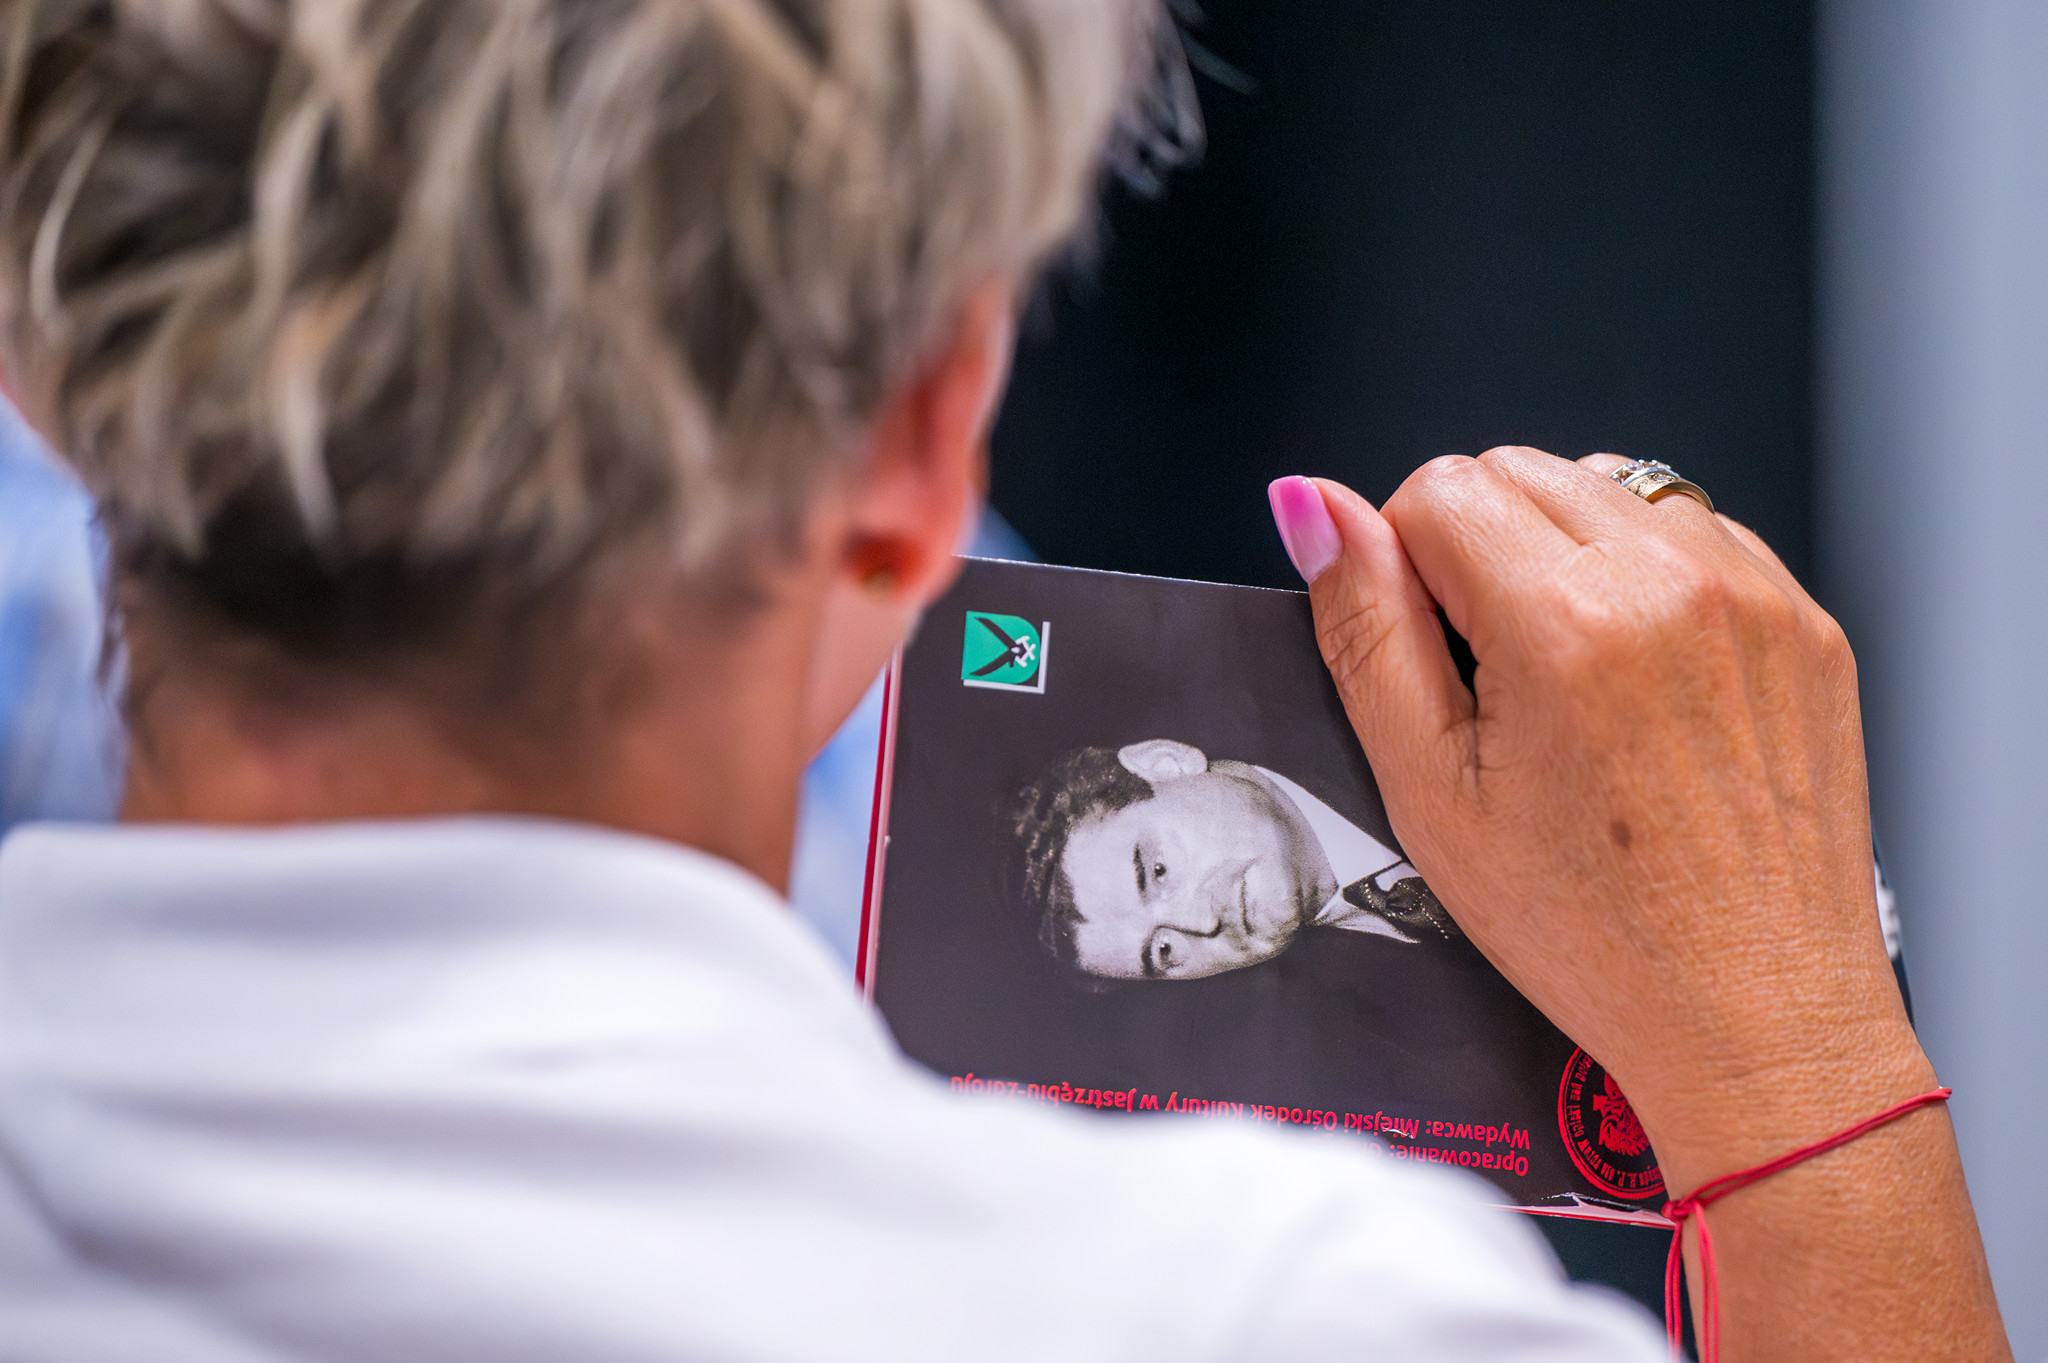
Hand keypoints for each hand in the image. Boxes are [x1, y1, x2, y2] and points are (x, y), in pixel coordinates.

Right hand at [1271, 450, 2007, 1360]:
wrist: (1755, 1015)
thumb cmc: (1591, 931)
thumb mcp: (1430, 789)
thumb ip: (1365, 628)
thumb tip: (1312, 505)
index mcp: (1564, 621)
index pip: (1439, 488)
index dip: (1405, 566)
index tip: (1431, 659)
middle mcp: (1672, 581)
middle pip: (1522, 471)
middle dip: (1479, 550)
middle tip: (1491, 681)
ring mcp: (1754, 596)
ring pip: (1610, 489)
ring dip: (1565, 554)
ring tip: (1569, 685)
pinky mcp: (1805, 624)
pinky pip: (1697, 535)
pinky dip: (1649, 579)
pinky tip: (1638, 686)